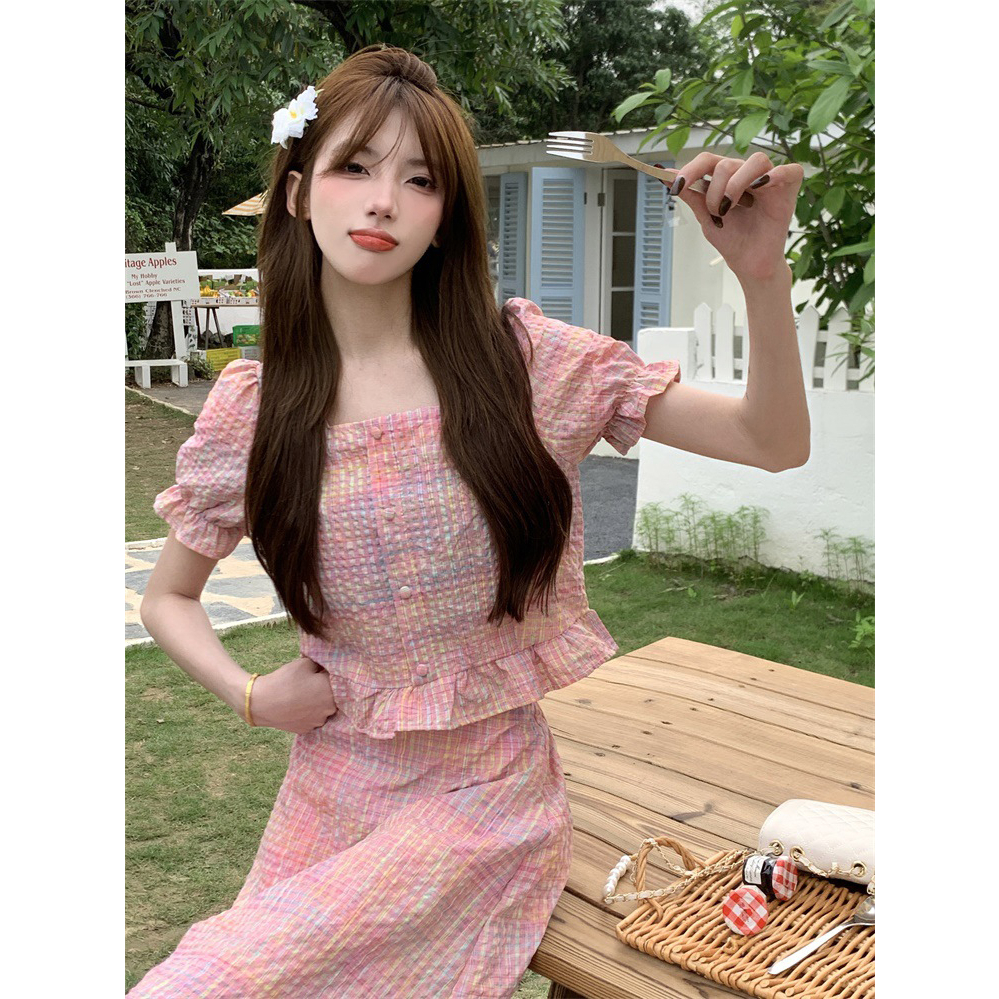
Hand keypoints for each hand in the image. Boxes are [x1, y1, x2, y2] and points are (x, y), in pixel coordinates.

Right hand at [246, 656, 338, 733]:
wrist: (262, 703)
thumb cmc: (285, 680)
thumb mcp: (305, 663)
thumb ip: (320, 664)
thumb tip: (324, 667)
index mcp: (332, 692)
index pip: (338, 680)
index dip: (328, 675)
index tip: (320, 672)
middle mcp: (330, 710)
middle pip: (332, 696)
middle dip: (324, 689)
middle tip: (310, 683)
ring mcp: (318, 722)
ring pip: (323, 709)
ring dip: (317, 702)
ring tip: (301, 695)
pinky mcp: (306, 730)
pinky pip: (312, 718)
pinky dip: (307, 713)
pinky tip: (297, 706)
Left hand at [662, 151, 803, 283]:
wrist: (749, 264)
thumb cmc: (732, 240)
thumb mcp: (706, 217)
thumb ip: (691, 195)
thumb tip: (666, 177)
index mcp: (726, 178)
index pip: (708, 160)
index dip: (691, 169)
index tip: (677, 185)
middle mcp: (746, 175)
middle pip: (727, 163)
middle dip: (715, 190)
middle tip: (716, 212)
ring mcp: (768, 180)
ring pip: (755, 161)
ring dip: (737, 184)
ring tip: (732, 207)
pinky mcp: (788, 190)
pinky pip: (789, 171)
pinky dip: (777, 174)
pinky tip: (763, 186)